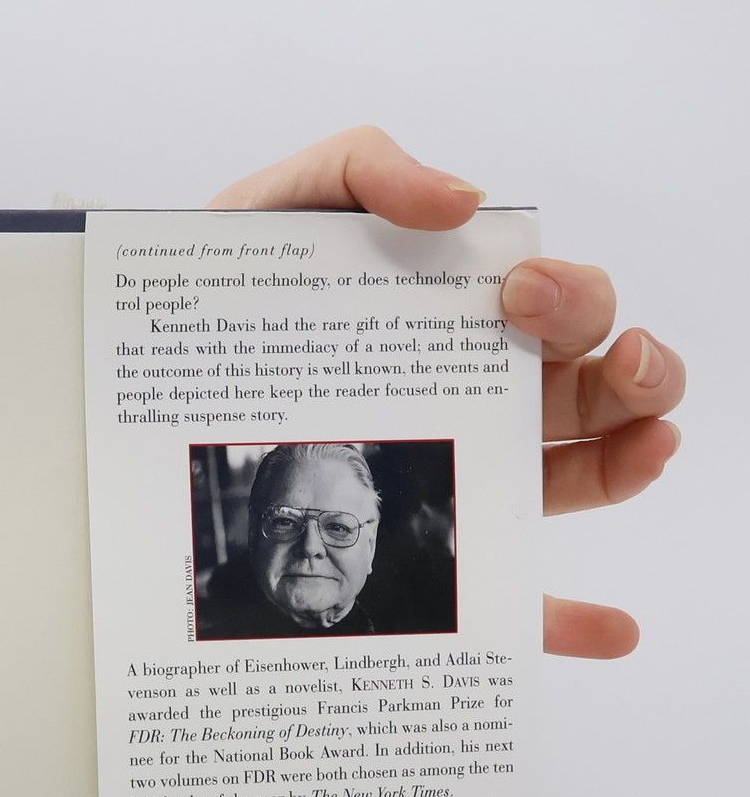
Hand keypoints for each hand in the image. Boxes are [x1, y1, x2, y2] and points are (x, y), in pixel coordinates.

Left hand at [209, 125, 681, 657]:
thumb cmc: (231, 285)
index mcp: (468, 318)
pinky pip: (506, 598)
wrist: (151, 364)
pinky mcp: (430, 555)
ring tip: (646, 447)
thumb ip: (366, 167)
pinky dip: (563, 619)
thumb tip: (464, 200)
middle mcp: (483, 395)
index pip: (565, 307)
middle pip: (597, 385)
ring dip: (632, 459)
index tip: (518, 291)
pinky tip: (609, 630)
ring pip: (581, 474)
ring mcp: (462, 474)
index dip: (573, 295)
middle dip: (630, 366)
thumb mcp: (284, 203)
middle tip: (596, 357)